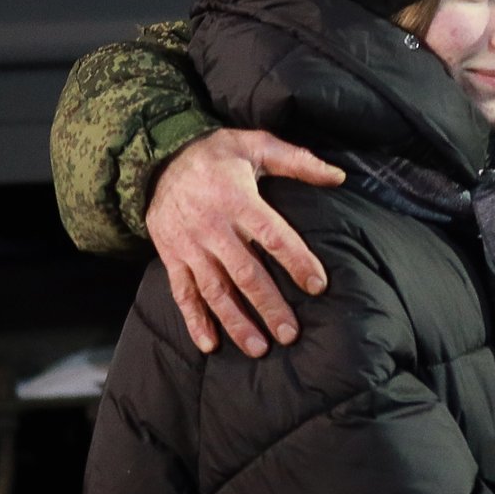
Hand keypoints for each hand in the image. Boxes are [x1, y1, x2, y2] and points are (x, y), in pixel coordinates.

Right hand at [144, 128, 344, 356]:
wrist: (156, 159)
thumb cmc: (216, 154)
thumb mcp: (255, 145)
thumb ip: (298, 161)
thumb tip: (339, 176)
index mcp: (238, 201)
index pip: (273, 236)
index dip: (296, 261)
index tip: (318, 286)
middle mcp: (213, 228)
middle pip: (245, 273)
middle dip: (269, 305)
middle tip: (290, 334)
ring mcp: (190, 247)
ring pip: (215, 290)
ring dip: (236, 322)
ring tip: (259, 349)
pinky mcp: (172, 258)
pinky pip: (182, 293)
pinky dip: (195, 321)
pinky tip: (210, 345)